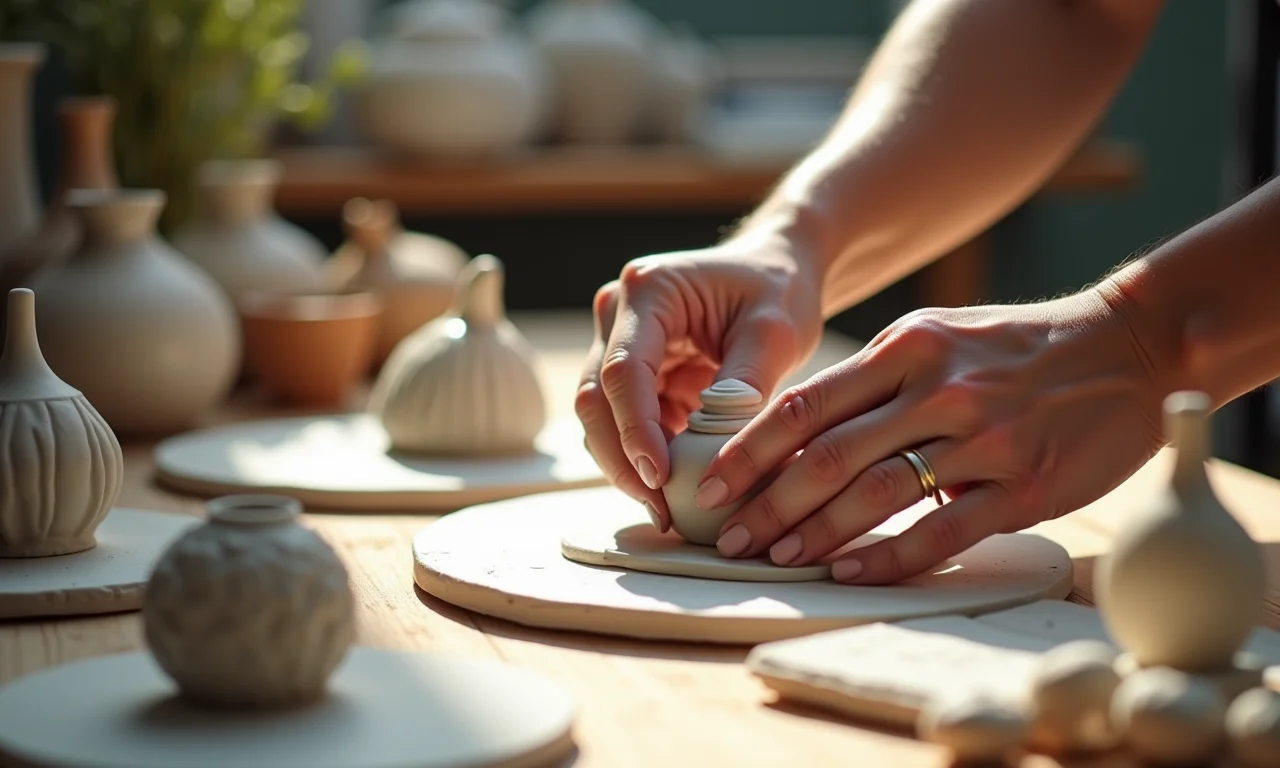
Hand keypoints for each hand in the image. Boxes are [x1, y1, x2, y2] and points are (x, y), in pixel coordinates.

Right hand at [577, 233, 823, 530]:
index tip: (660, 477)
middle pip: (595, 398)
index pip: (624, 369)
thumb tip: (719, 450)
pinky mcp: (632, 374)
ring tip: (666, 510)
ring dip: (627, 465)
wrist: (776, 271)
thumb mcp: (776, 332)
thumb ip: (746, 384)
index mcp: (648, 291)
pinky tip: (672, 490)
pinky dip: (644, 458)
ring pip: (599, 418)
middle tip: (660, 509)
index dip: (635, 428)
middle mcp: (618, 314)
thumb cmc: (778, 290)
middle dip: (622, 458)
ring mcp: (617, 344)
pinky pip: (624, 424)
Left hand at [698, 287, 1167, 583]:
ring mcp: (984, 436)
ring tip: (778, 559)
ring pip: (878, 492)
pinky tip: (852, 574)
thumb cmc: (1019, 346)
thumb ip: (876, 378)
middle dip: (768, 502)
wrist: (1129, 345)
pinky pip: (943, 527)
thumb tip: (800, 427)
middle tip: (729, 538)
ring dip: (817, 533)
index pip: (806, 403)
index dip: (750, 450)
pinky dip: (890, 556)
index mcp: (906, 346)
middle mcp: (937, 388)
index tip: (710, 485)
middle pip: (828, 454)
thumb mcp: (940, 336)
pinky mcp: (1027, 484)